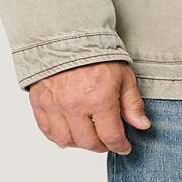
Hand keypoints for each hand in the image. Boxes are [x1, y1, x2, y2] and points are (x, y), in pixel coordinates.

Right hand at [27, 60, 151, 153]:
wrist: (67, 35)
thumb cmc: (96, 52)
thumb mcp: (123, 74)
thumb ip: (132, 103)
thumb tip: (142, 125)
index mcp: (99, 98)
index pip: (111, 136)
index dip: (120, 145)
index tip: (124, 146)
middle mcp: (75, 105)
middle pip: (88, 143)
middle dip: (101, 146)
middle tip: (107, 140)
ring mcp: (55, 105)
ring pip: (66, 141)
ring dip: (79, 143)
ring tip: (89, 135)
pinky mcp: (39, 102)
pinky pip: (47, 131)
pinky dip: (58, 136)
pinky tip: (69, 131)